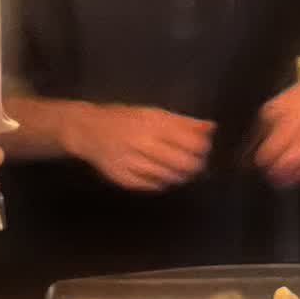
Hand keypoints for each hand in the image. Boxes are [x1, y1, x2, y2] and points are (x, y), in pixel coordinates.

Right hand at [66, 104, 214, 191]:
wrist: (88, 130)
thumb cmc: (126, 118)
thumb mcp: (154, 113)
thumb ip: (183, 122)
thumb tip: (211, 127)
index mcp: (152, 123)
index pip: (190, 142)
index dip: (203, 148)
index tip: (204, 149)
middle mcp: (142, 143)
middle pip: (182, 163)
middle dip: (194, 166)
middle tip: (196, 164)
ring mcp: (131, 162)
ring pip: (168, 176)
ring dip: (178, 175)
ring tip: (179, 170)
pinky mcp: (122, 178)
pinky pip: (151, 186)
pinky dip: (160, 182)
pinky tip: (161, 175)